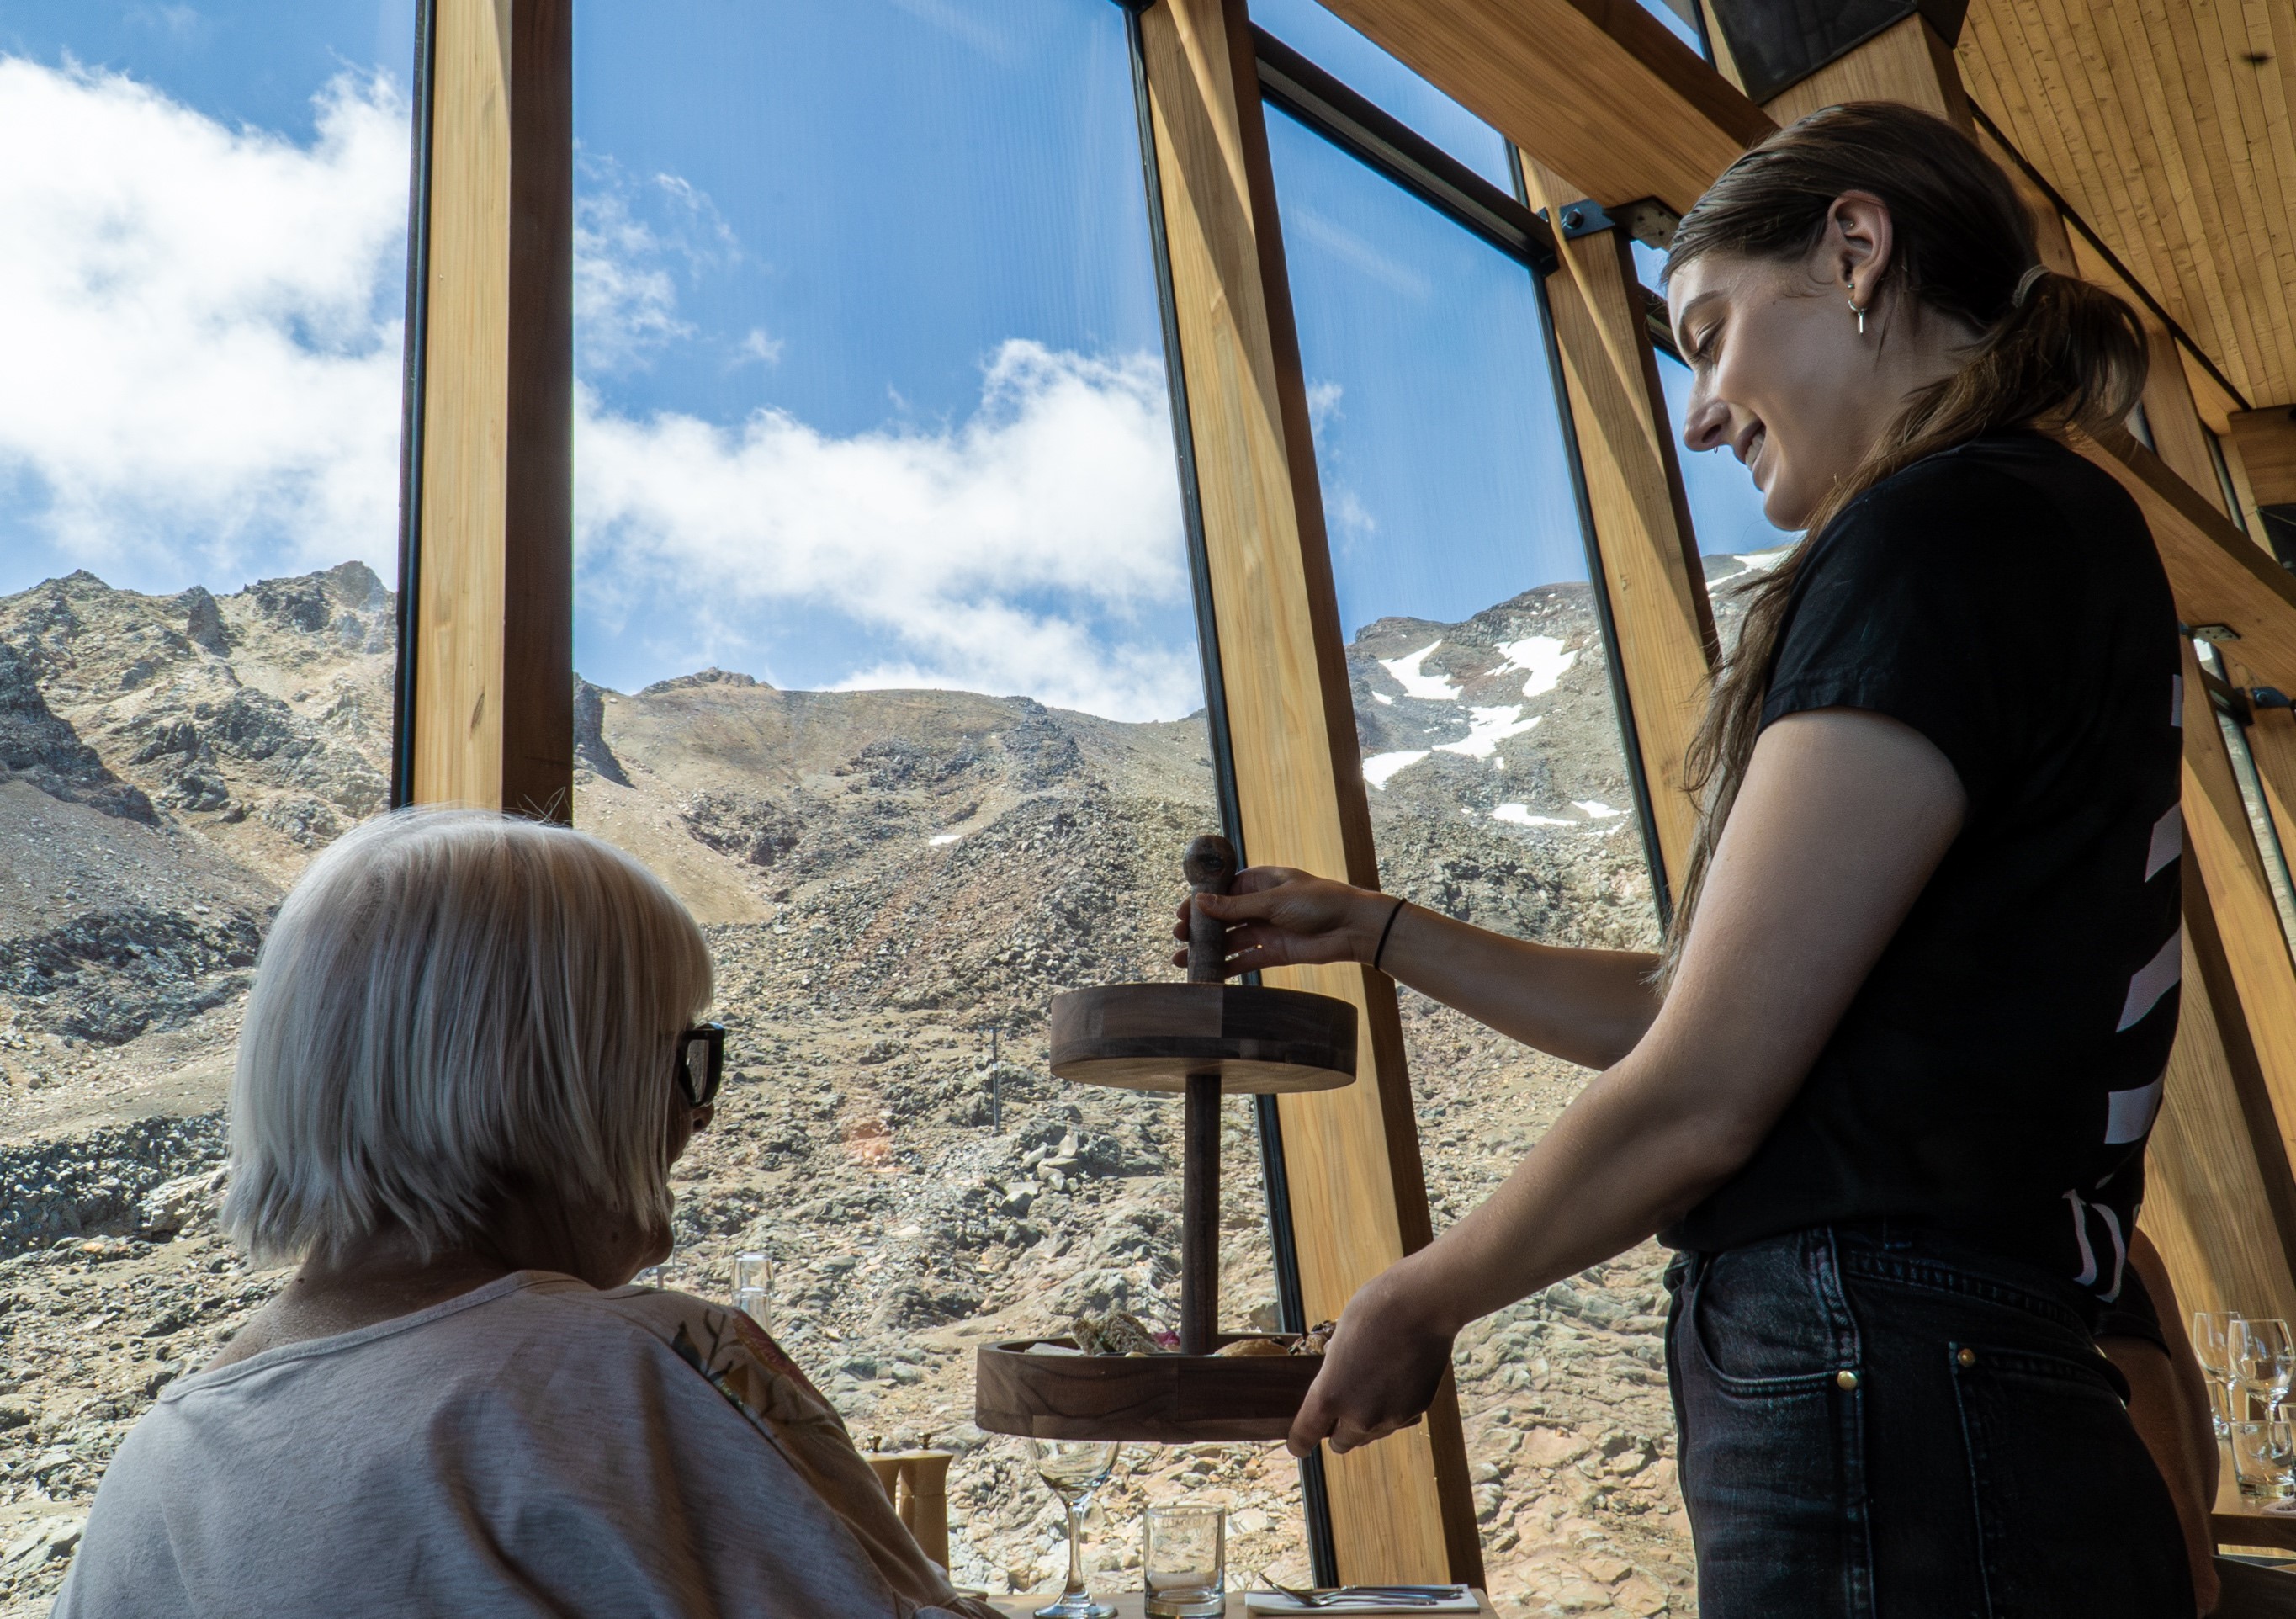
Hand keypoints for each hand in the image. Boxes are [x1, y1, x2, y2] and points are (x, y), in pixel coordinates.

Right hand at [1170, 867, 1393, 976]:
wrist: (1353, 928)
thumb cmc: (1318, 902)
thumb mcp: (1274, 900)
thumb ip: (1236, 906)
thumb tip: (1201, 902)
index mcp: (1260, 882)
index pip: (1222, 890)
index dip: (1200, 902)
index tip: (1180, 914)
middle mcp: (1260, 905)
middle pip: (1222, 917)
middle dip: (1200, 928)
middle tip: (1178, 938)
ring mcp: (1266, 930)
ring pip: (1230, 940)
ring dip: (1208, 949)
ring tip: (1182, 960)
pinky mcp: (1274, 952)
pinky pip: (1245, 960)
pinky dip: (1227, 967)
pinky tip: (1209, 974)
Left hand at [1287, 1260, 1456, 1456]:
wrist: (1421, 1306)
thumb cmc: (1374, 1312)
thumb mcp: (1338, 1339)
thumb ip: (1334, 1371)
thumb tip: (1337, 1378)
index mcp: (1329, 1395)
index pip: (1305, 1435)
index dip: (1299, 1442)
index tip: (1298, 1445)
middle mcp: (1359, 1415)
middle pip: (1340, 1444)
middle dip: (1338, 1431)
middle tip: (1340, 1410)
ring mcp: (1391, 1417)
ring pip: (1371, 1435)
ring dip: (1367, 1422)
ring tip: (1370, 1389)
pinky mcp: (1417, 1411)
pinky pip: (1397, 1421)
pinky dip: (1393, 1410)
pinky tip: (1395, 1384)